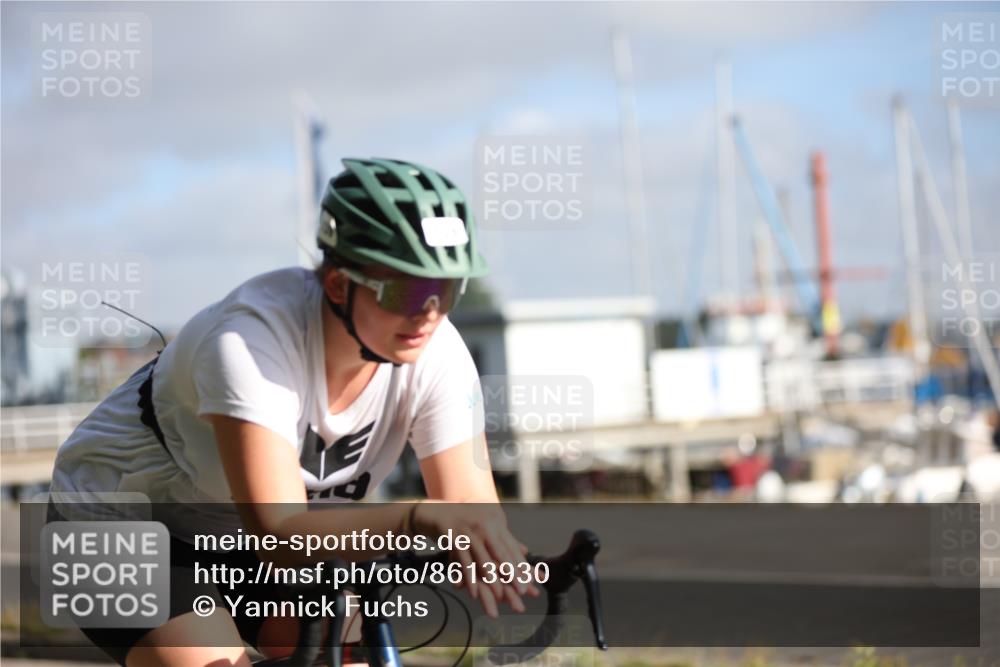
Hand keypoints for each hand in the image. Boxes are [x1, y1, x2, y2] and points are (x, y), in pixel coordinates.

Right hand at [412, 501, 540, 617]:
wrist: (435, 510)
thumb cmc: (464, 518)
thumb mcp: (486, 525)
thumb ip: (504, 539)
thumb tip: (525, 551)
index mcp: (495, 521)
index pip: (511, 546)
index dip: (521, 564)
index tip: (529, 581)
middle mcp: (484, 524)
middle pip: (501, 553)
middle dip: (512, 573)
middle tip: (522, 591)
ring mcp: (468, 530)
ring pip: (483, 558)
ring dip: (492, 579)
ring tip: (500, 595)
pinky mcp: (453, 538)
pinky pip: (463, 561)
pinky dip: (469, 577)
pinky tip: (474, 592)